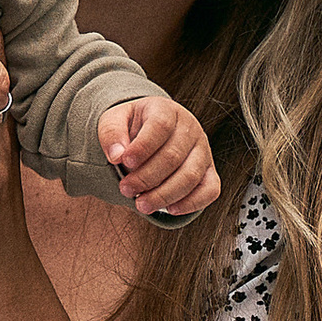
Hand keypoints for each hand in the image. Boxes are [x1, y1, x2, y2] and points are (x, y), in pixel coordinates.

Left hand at [98, 92, 220, 221]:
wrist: (151, 131)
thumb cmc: (132, 127)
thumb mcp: (115, 120)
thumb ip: (111, 133)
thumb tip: (116, 156)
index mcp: (167, 110)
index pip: (161, 126)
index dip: (143, 146)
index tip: (124, 162)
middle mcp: (190, 129)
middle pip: (173, 156)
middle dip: (147, 178)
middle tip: (125, 190)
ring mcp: (203, 151)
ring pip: (190, 176)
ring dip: (164, 195)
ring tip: (141, 205)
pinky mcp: (209, 172)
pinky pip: (210, 190)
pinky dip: (192, 203)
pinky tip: (170, 210)